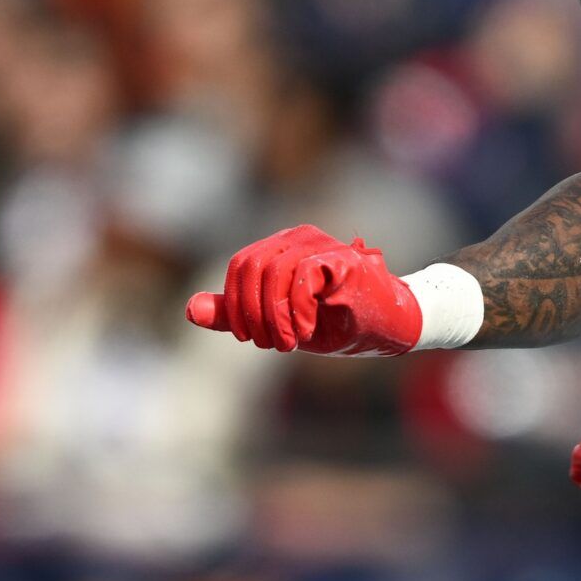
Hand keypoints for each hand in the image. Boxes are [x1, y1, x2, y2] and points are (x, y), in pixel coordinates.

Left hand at [185, 226, 422, 355]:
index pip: (241, 266)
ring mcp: (320, 244)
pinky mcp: (341, 258)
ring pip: (274, 272)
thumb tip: (190, 310)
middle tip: (274, 343)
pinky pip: (301, 277)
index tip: (252, 339)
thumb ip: (235, 313)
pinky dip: (297, 311)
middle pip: (252, 268)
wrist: (390, 326)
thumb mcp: (276, 322)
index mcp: (280, 247)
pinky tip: (306, 330)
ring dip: (276, 317)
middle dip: (254, 314)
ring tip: (292, 341)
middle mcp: (298, 237)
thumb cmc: (335, 322)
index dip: (238, 306)